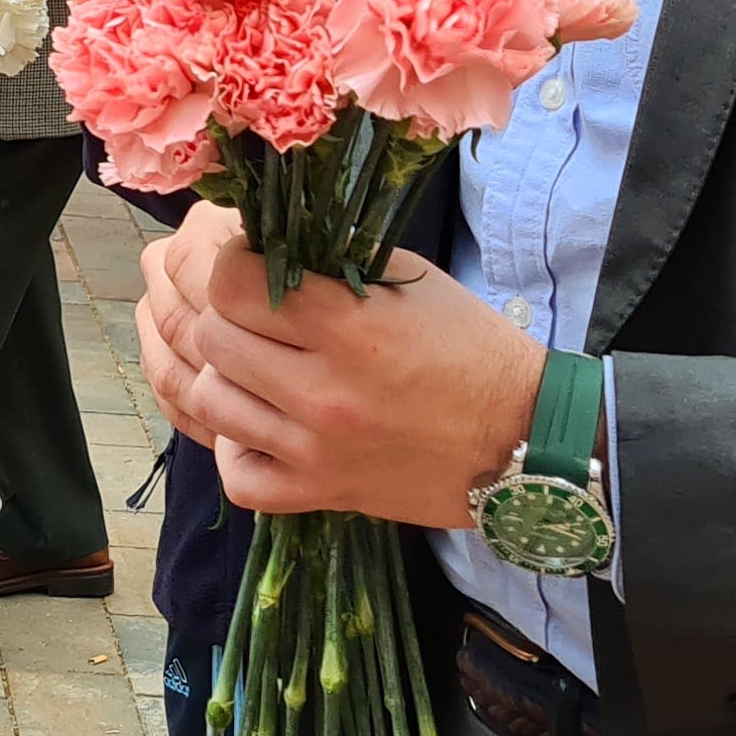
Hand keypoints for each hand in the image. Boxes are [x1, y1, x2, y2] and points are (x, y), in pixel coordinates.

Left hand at [136, 218, 544, 527]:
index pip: (230, 281)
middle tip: (256, 315)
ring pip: (210, 402)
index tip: (253, 264)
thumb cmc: (469, 348)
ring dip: (226, 377)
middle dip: (225, 316)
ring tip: (259, 366)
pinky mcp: (322, 495)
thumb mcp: (407, 281)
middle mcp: (324, 390)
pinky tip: (262, 427)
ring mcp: (316, 450)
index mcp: (348, 325)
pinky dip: (239, 451)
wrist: (525, 437)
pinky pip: (238, 476)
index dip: (231, 264)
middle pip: (211, 338)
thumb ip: (329, 261)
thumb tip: (257, 240)